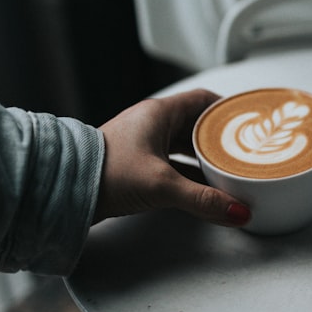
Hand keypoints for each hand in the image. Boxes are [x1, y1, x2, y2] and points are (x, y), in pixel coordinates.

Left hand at [94, 89, 250, 226]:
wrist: (64, 189)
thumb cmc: (104, 172)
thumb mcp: (162, 186)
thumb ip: (203, 200)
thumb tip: (237, 211)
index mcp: (158, 114)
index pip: (203, 100)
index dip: (227, 109)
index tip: (247, 119)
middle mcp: (151, 124)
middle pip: (197, 124)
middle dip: (220, 137)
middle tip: (243, 148)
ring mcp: (142, 143)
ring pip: (184, 144)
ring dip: (205, 156)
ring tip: (227, 168)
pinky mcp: (136, 163)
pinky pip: (172, 161)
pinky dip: (189, 170)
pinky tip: (201, 185)